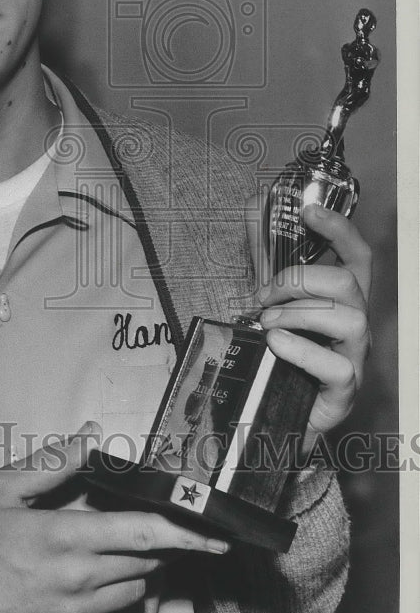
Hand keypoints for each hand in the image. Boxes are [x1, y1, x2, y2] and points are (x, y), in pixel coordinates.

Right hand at [0, 422, 229, 612]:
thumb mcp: (2, 490)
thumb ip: (52, 461)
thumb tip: (89, 432)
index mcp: (66, 538)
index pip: (144, 533)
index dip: (187, 532)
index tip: (217, 535)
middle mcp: (80, 581)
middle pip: (146, 563)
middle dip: (154, 546)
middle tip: (137, 531)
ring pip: (132, 592)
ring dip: (131, 573)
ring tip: (100, 557)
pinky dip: (109, 603)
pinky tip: (83, 588)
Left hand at [248, 199, 371, 452]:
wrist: (274, 409)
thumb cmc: (281, 349)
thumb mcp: (270, 295)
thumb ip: (264, 254)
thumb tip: (255, 203)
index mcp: (342, 299)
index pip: (358, 256)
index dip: (340, 229)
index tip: (308, 211)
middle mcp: (356, 324)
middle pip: (348, 283)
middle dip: (300, 280)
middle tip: (263, 295)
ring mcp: (355, 357)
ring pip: (346, 319)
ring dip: (297, 313)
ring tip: (266, 322)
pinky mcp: (344, 391)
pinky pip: (335, 366)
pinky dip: (300, 349)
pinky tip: (275, 344)